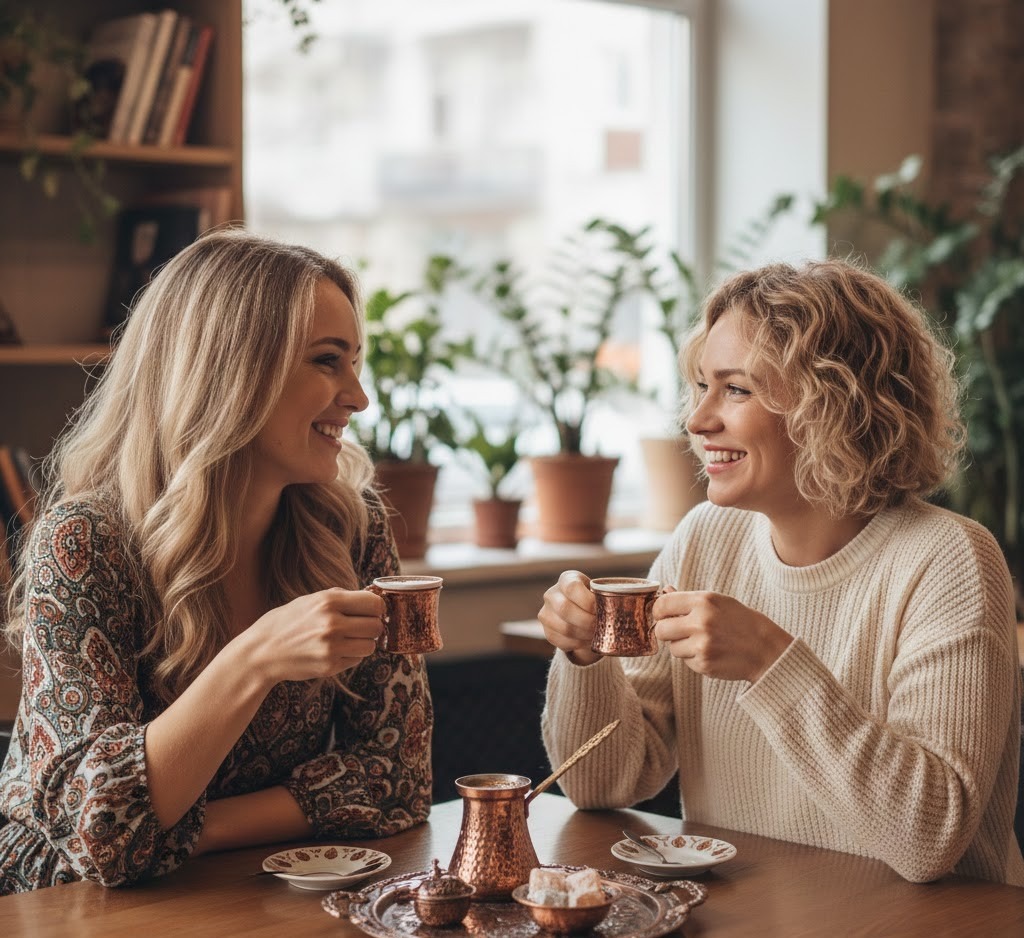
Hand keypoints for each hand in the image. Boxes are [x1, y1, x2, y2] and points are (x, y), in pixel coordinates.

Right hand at [241, 587, 384, 686]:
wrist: (261, 652)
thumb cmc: (286, 623)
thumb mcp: (310, 600)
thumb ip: (340, 597)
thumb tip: (369, 597)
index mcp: (329, 601)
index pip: (374, 603)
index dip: (376, 608)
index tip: (372, 611)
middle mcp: (332, 623)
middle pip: (376, 626)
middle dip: (372, 626)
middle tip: (360, 627)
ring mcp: (331, 647)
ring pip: (370, 646)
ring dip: (363, 643)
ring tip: (348, 639)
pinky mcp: (329, 667)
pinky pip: (356, 660)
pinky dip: (351, 656)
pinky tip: (335, 651)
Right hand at [537, 570, 602, 665]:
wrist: (583, 615)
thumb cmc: (596, 601)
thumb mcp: (601, 593)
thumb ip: (610, 596)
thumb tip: (629, 605)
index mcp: (566, 579)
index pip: (572, 588)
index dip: (588, 601)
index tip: (602, 610)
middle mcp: (552, 594)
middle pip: (565, 609)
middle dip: (587, 621)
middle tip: (601, 626)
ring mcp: (546, 613)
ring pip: (564, 628)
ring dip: (584, 634)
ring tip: (597, 635)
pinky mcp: (547, 631)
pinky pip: (561, 641)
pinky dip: (577, 644)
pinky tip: (587, 641)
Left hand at [652, 589, 792, 682]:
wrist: (766, 650)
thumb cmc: (741, 622)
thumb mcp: (718, 602)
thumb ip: (688, 598)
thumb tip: (664, 590)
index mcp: (703, 601)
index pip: (662, 605)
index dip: (659, 611)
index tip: (663, 615)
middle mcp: (701, 622)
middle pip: (661, 629)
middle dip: (666, 631)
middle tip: (679, 631)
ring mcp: (702, 645)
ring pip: (672, 648)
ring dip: (681, 646)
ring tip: (702, 642)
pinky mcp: (704, 664)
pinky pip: (685, 661)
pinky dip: (693, 658)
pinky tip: (710, 652)